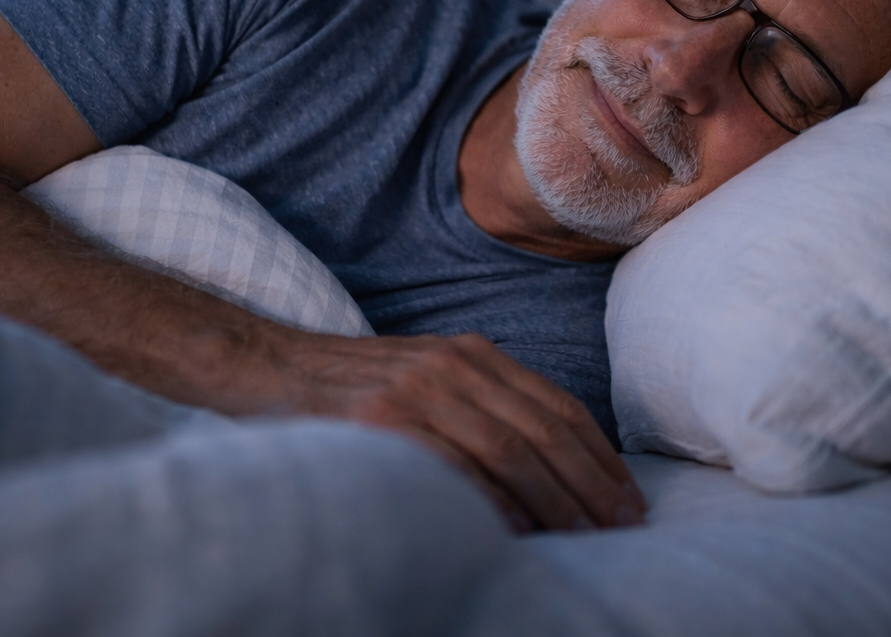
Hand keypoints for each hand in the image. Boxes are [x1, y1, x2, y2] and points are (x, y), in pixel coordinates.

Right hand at [264, 330, 647, 532]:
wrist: (261, 363)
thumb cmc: (347, 386)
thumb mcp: (424, 378)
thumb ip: (477, 405)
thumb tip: (542, 470)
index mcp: (470, 353)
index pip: (556, 406)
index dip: (599, 455)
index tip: (629, 498)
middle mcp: (452, 364)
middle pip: (542, 430)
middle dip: (590, 483)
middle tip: (623, 528)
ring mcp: (416, 389)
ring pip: (508, 448)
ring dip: (555, 498)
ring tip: (585, 537)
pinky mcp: (379, 418)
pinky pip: (452, 463)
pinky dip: (489, 497)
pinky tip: (516, 528)